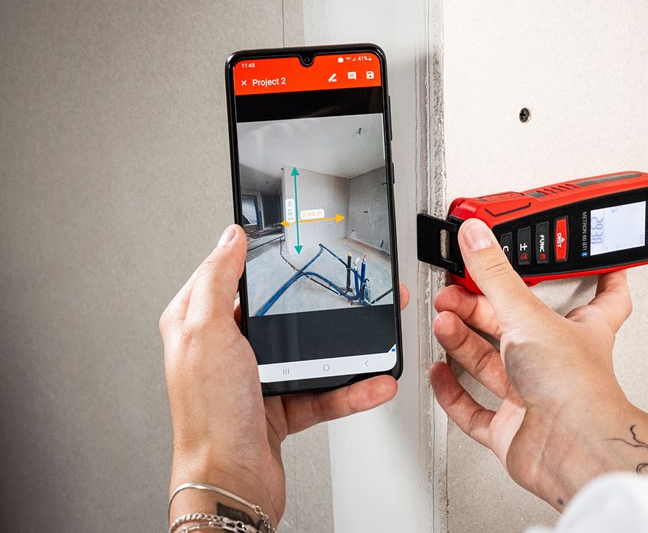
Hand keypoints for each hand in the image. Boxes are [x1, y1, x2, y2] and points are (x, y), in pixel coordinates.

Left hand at [160, 225, 407, 524]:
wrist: (232, 484)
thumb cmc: (209, 417)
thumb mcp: (207, 333)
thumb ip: (218, 280)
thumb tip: (229, 237)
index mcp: (198, 325)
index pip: (228, 276)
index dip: (256, 257)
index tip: (289, 242)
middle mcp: (226, 350)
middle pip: (281, 313)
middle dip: (320, 304)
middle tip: (351, 291)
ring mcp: (256, 379)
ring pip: (310, 352)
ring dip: (347, 350)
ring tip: (375, 339)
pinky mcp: (282, 406)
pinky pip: (325, 389)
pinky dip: (352, 388)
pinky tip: (372, 382)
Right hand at [429, 219, 647, 509]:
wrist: (572, 451)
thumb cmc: (577, 389)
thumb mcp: (528, 315)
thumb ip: (495, 276)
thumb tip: (477, 236)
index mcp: (580, 329)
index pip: (602, 296)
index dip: (599, 274)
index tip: (590, 256)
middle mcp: (558, 362)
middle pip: (518, 326)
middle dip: (482, 307)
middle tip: (455, 292)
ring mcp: (534, 397)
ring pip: (492, 364)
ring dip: (463, 341)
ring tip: (443, 321)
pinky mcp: (512, 430)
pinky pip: (474, 410)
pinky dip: (453, 392)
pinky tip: (441, 373)